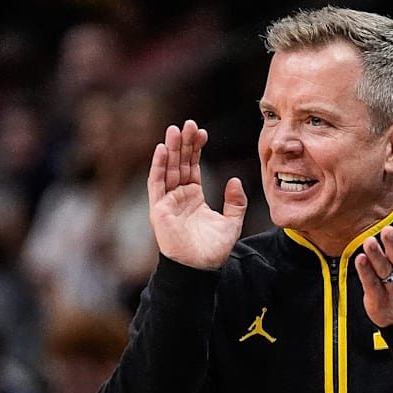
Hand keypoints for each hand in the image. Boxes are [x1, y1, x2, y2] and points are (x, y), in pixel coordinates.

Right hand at [148, 120, 247, 269]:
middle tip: (188, 123)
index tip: (203, 132)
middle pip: (180, 163)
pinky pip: (156, 184)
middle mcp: (178, 196)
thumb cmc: (213, 250)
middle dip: (183, 143)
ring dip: (171, 149)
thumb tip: (235, 180)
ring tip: (175, 129)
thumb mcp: (232, 222)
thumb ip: (236, 201)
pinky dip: (158, 166)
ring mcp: (167, 202)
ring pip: (168, 169)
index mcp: (193, 197)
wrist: (201, 269)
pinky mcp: (158, 210)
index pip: (193, 166)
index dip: (196, 149)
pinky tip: (162, 149)